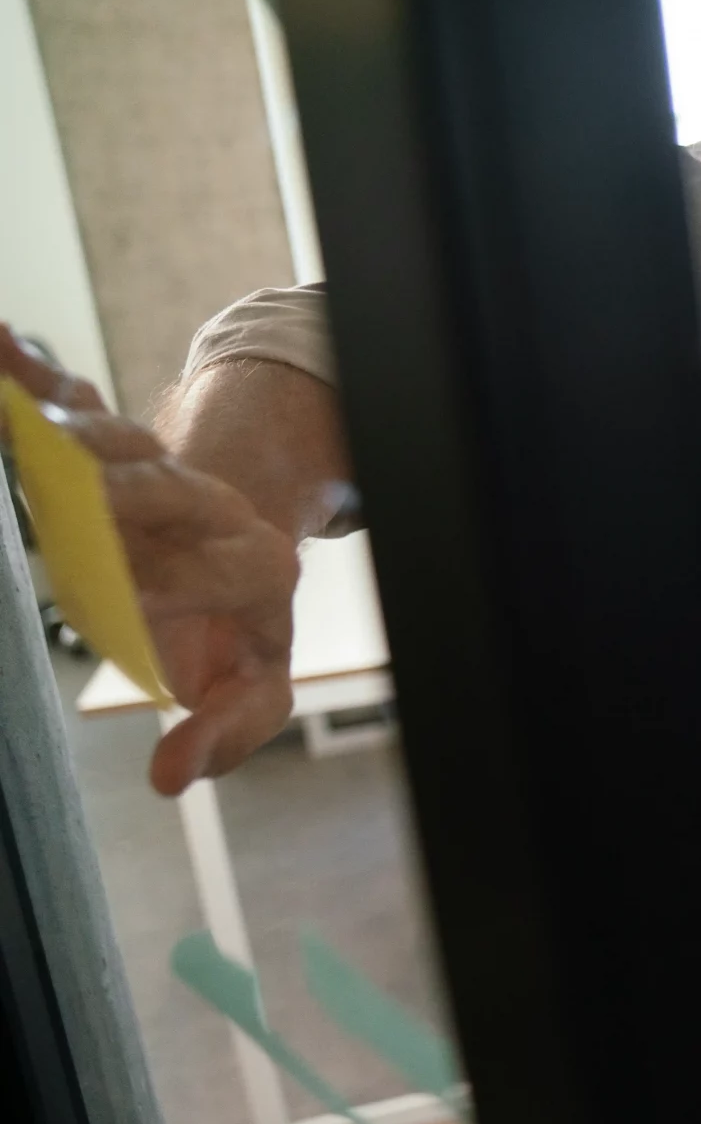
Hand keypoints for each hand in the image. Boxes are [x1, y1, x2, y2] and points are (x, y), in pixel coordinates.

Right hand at [2, 327, 299, 795]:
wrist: (237, 551)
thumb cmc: (235, 628)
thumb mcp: (252, 683)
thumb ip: (228, 730)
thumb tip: (171, 777)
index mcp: (253, 565)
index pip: (223, 570)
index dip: (184, 583)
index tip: (135, 598)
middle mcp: (208, 507)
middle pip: (165, 488)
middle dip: (127, 488)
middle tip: (83, 487)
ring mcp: (154, 469)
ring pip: (114, 435)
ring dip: (71, 420)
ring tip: (34, 408)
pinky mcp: (105, 440)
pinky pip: (66, 398)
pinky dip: (30, 373)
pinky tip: (2, 346)